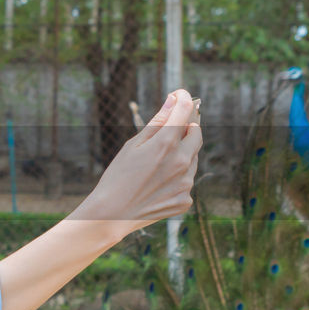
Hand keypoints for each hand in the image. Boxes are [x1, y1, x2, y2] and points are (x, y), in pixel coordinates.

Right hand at [73, 89, 201, 238]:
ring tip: (156, 165)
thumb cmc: (117, 177)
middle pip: (196, 134)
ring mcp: (186, 183)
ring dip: (181, 154)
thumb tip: (173, 100)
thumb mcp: (133, 145)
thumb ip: (157, 123)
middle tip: (175, 126)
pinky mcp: (186, 200)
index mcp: (166, 144)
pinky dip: (176, 177)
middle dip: (188, 126)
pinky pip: (186, 181)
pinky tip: (156, 184)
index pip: (184, 111)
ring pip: (192, 159)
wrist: (112, 215)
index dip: (183, 98)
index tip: (180, 94)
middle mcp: (182, 162)